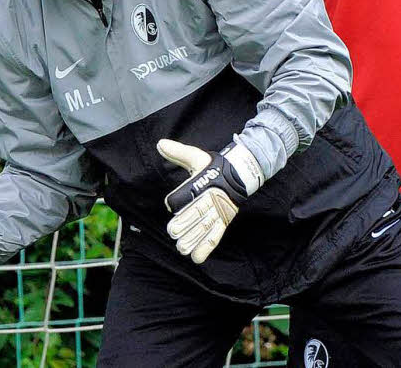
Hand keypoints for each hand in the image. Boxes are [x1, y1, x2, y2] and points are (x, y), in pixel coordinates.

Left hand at [157, 139, 262, 263]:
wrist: (240, 172)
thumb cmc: (214, 166)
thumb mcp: (196, 156)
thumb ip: (178, 152)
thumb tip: (160, 144)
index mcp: (204, 183)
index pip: (190, 194)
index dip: (179, 201)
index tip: (169, 205)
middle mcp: (212, 198)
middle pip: (199, 213)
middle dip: (186, 224)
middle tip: (173, 232)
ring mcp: (219, 211)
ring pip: (207, 228)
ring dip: (195, 239)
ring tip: (181, 248)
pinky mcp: (224, 221)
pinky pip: (216, 236)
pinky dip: (207, 248)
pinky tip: (197, 258)